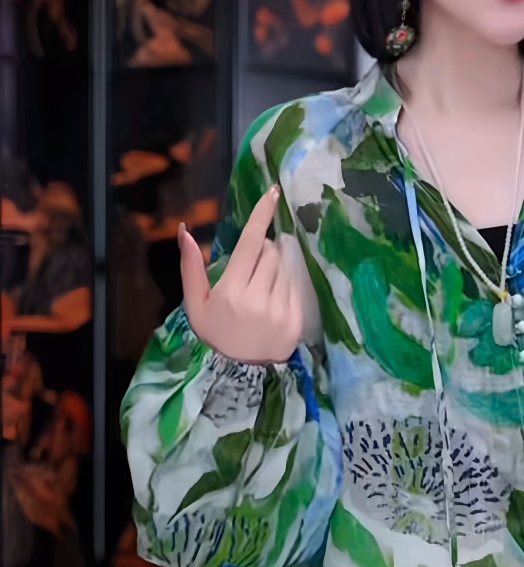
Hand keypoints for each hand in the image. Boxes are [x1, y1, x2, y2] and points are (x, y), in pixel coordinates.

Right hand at [178, 185, 300, 364]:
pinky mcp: (296, 320)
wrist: (238, 374)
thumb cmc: (214, 333)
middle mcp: (258, 299)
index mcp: (231, 292)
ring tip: (261, 288)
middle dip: (262, 250)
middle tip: (250, 270)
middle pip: (270, 252)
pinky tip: (273, 298)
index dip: (262, 215)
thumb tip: (183, 229)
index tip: (274, 192)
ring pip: (284, 267)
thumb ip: (190, 266)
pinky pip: (295, 285)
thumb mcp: (195, 304)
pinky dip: (285, 284)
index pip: (250, 244)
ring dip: (275, 267)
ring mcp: (280, 310)